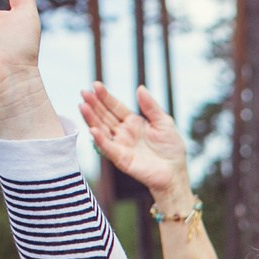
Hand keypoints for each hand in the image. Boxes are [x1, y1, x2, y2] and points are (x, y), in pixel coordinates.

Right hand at [79, 83, 190, 200]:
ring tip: (82, 106)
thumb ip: (151, 106)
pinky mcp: (121, 158)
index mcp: (134, 122)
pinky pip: (108, 148)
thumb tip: (140, 88)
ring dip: (91, 118)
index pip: (116, 107)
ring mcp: (120, 145)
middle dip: (94, 104)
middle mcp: (124, 132)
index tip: (96, 85)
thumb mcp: (164, 122)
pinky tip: (93, 129)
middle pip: (105, 116)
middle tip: (84, 92)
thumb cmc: (171, 149)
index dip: (106, 97)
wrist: (175, 173)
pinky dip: (100, 139)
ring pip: (102, 129)